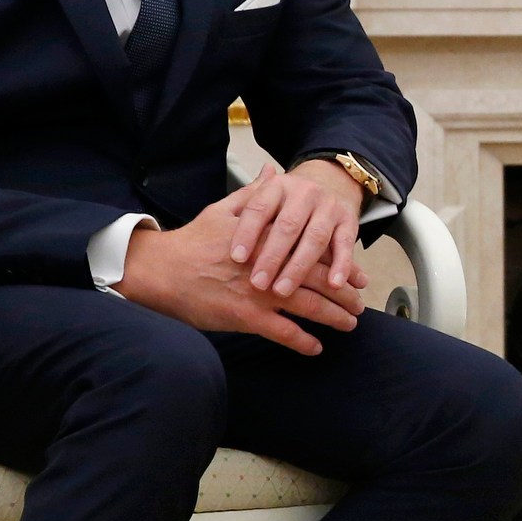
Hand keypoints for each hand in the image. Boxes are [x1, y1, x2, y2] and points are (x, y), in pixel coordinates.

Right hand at [115, 180, 366, 354]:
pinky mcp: (246, 316)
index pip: (315, 250)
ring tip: (350, 324)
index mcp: (269, 239)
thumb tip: (272, 172)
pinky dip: (303, 341)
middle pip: (319, 279)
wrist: (160, 270)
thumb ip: (254, 195)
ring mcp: (259, 292)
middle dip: (344, 292)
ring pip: (309, 306)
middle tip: (360, 303)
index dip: (340, 263)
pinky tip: (317, 348)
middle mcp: (270, 265)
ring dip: (334, 317)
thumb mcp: (223, 210)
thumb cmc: (192, 240)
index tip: (357, 274)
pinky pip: (283, 332)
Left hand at [227, 158, 370, 300]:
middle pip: (287, 226)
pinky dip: (341, 265)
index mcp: (277, 186)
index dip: (247, 233)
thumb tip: (216, 224)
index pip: (258, 208)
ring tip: (283, 292)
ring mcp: (329, 207)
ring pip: (315, 239)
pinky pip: (346, 245)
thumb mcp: (263, 197)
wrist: (331, 181)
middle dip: (272, 257)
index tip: (236, 258)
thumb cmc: (286, 202)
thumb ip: (241, 206)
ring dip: (299, 268)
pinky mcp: (350, 222)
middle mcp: (305, 193)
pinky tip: (333, 284)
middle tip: (257, 284)